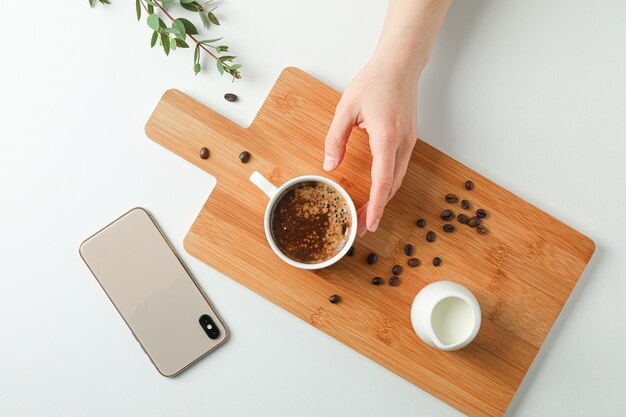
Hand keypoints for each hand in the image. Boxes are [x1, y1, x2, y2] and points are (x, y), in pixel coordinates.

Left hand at [323, 57, 418, 235]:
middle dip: (377, 210)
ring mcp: (408, 142)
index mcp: (387, 138)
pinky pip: (398, 169)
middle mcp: (402, 144)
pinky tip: (377, 191)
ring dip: (383, 199)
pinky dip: (388, 185)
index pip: (383, 181)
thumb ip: (336, 139)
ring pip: (397, 180)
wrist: (400, 65)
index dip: (375, 206)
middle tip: (361, 227)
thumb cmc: (374, 81)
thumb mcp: (346, 108)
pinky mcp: (407, 140)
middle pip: (391, 187)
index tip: (369, 224)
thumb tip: (330, 166)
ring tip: (366, 214)